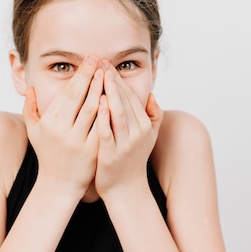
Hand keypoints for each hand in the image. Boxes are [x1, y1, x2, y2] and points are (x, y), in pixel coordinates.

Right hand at [23, 55, 103, 198]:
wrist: (59, 185)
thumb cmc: (47, 154)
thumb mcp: (33, 132)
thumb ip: (30, 108)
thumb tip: (30, 88)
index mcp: (49, 122)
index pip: (67, 93)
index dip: (79, 75)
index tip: (89, 60)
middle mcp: (61, 130)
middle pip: (80, 97)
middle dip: (91, 76)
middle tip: (100, 60)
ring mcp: (77, 141)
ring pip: (93, 109)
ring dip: (102, 89)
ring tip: (109, 74)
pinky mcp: (91, 151)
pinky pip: (102, 126)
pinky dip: (109, 112)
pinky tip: (115, 99)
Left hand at [94, 61, 162, 200]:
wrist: (125, 189)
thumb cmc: (132, 160)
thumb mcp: (149, 137)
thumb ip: (153, 115)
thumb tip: (152, 95)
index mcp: (144, 125)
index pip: (131, 96)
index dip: (119, 79)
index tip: (107, 64)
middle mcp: (138, 132)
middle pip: (124, 100)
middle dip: (112, 80)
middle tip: (101, 62)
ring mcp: (125, 144)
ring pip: (118, 113)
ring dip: (109, 92)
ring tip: (99, 75)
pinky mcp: (111, 154)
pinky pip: (107, 131)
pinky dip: (103, 116)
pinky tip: (97, 102)